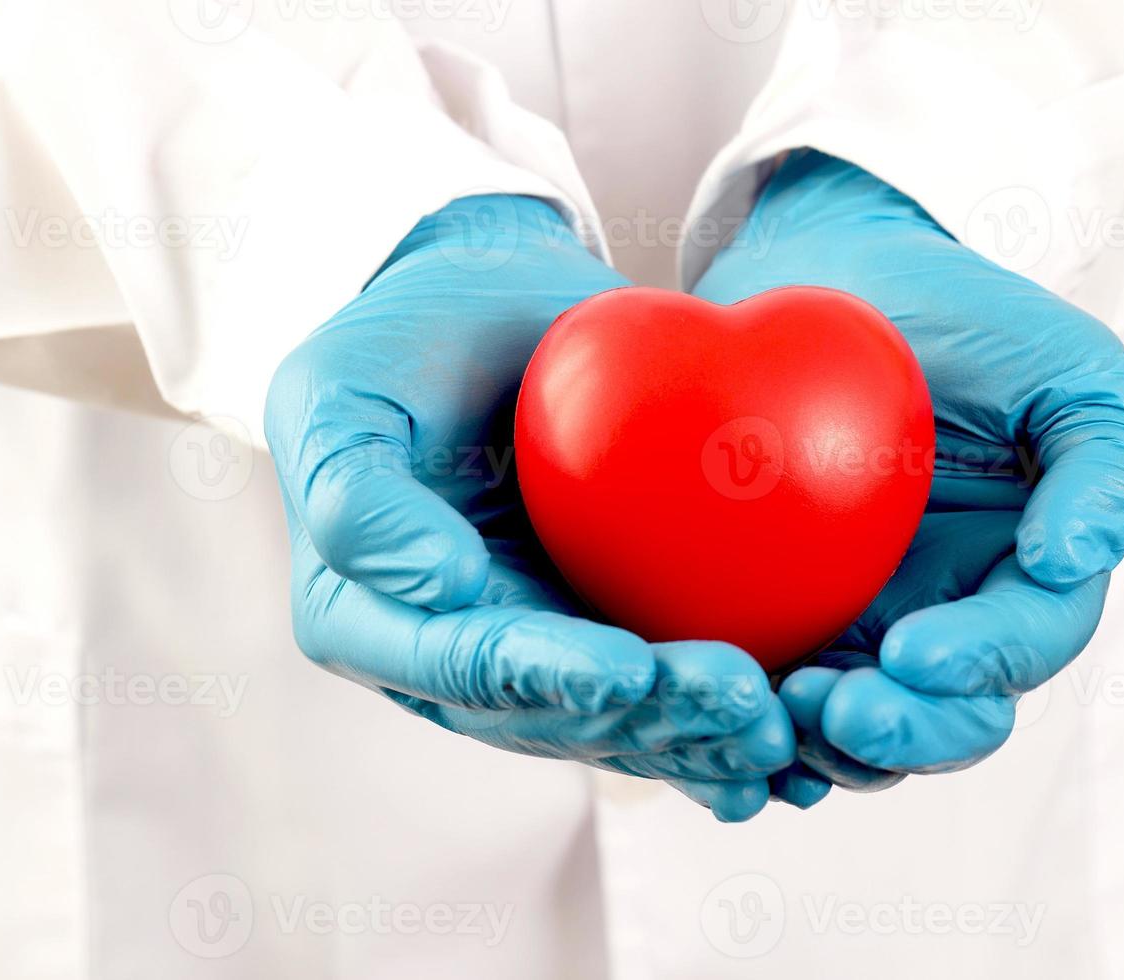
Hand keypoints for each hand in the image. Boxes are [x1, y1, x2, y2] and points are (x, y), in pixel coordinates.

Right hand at [265, 195, 793, 820]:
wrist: (488, 320)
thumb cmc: (400, 345)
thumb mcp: (334, 391)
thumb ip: (354, 491)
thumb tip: (439, 584)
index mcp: (365, 620)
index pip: (457, 666)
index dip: (541, 675)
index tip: (624, 668)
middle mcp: (447, 659)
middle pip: (551, 714)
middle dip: (646, 719)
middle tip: (736, 700)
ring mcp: (530, 654)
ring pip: (615, 722)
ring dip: (696, 736)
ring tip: (776, 727)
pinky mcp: (601, 634)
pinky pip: (659, 693)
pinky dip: (717, 720)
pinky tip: (789, 734)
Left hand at [694, 151, 1123, 802]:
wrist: (827, 277)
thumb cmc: (956, 318)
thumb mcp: (1062, 369)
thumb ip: (1105, 463)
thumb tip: (1077, 561)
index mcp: (1023, 575)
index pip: (1019, 650)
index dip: (976, 667)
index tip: (910, 655)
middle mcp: (949, 617)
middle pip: (943, 717)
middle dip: (899, 731)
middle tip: (835, 711)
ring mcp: (861, 625)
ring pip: (857, 728)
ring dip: (824, 743)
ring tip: (776, 712)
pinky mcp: (780, 618)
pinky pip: (772, 694)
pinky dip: (756, 728)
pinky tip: (725, 731)